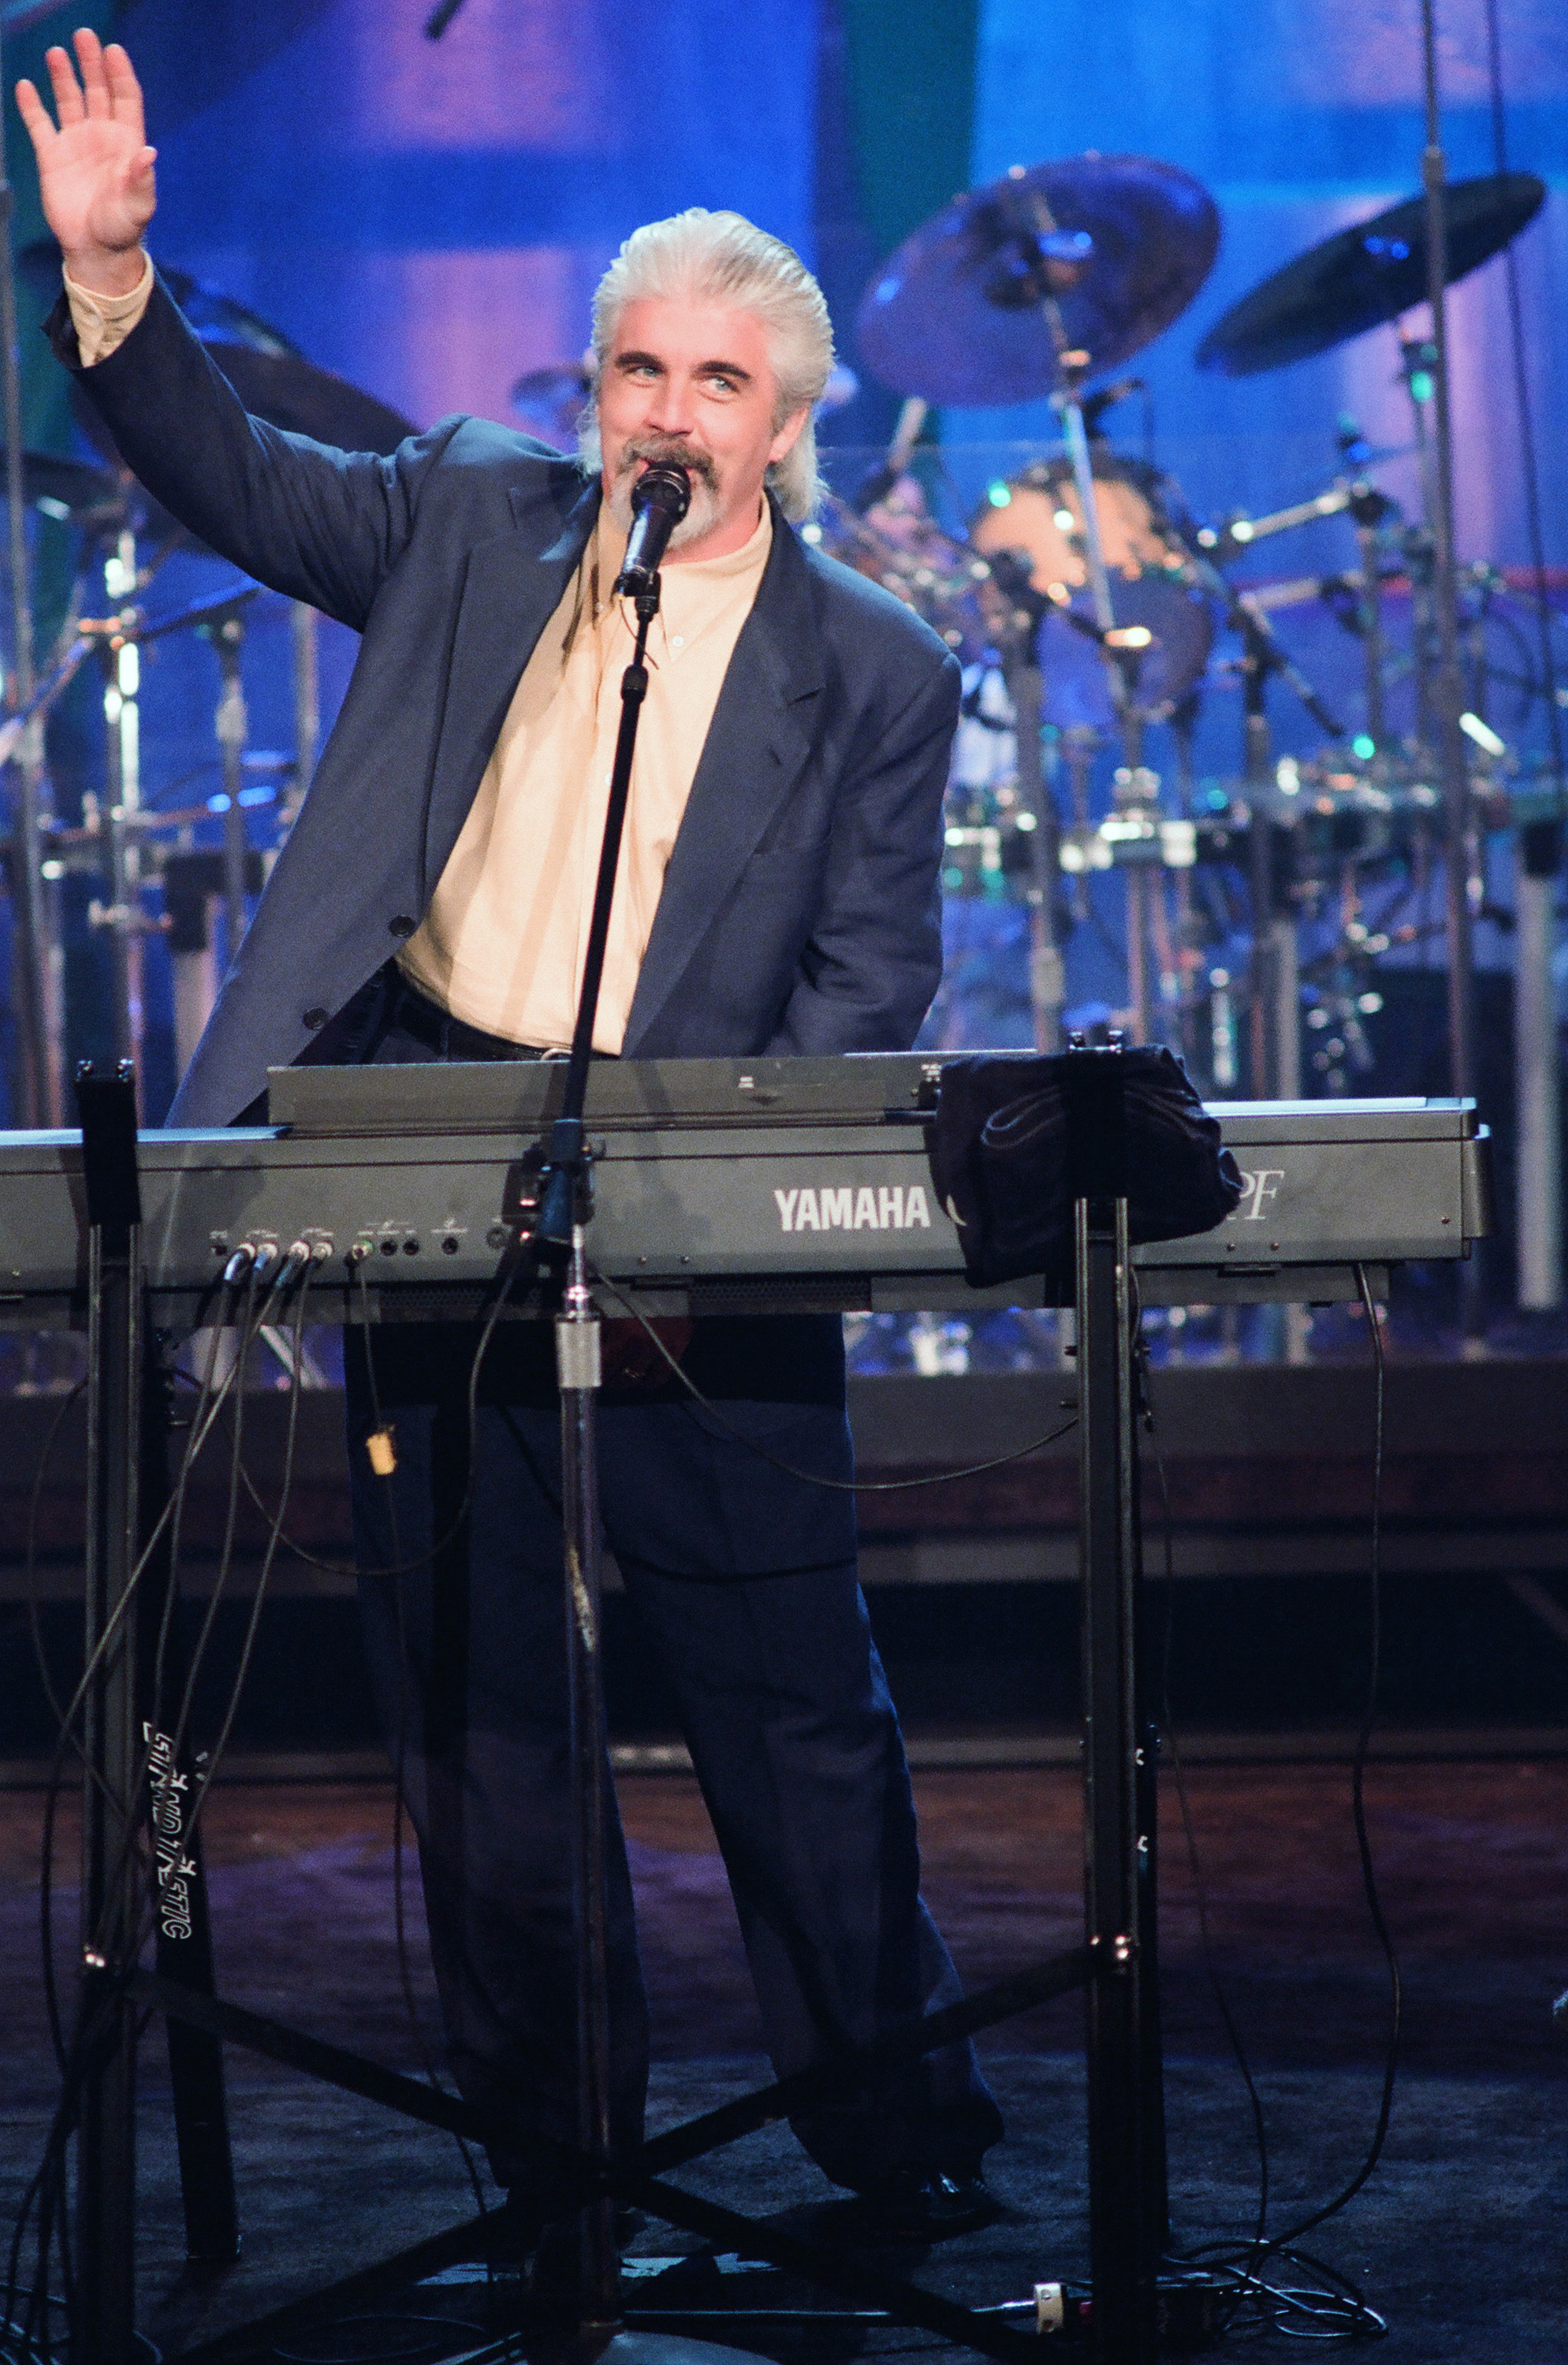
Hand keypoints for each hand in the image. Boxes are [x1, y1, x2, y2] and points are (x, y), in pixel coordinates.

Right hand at [15, 30, 154, 296]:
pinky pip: (39, 124)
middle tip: (84, 36)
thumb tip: (149, 152)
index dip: (120, 74)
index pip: (125, 98)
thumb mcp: (138, 206)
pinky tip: (26, 86)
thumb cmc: (123, 228)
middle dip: (92, 63)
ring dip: (64, 76)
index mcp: (126, 143)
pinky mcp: (52, 156)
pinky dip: (32, 106)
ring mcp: (76, 143)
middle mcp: (101, 136)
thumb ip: (142, 179)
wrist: (96, 250)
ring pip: (69, 100)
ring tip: (57, 54)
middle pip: (97, 90)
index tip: (113, 50)